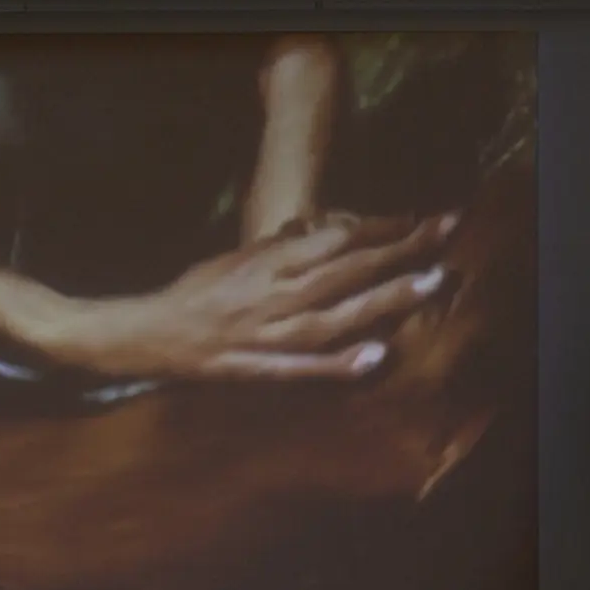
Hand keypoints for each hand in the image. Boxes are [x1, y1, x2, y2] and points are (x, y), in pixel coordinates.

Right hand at [30, 214, 457, 380]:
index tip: (421, 219)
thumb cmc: (194, 296)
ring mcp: (263, 335)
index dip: (380, 227)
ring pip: (334, 314)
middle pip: (345, 269)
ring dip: (384, 300)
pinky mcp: (254, 370)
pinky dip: (339, 365)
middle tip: (445, 238)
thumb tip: (322, 236)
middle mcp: (270, 295)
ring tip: (429, 286)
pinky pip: (302, 369)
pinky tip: (375, 359)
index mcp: (265, 263)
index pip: (333, 238)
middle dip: (399, 254)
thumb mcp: (236, 261)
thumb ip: (279, 252)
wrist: (144, 335)